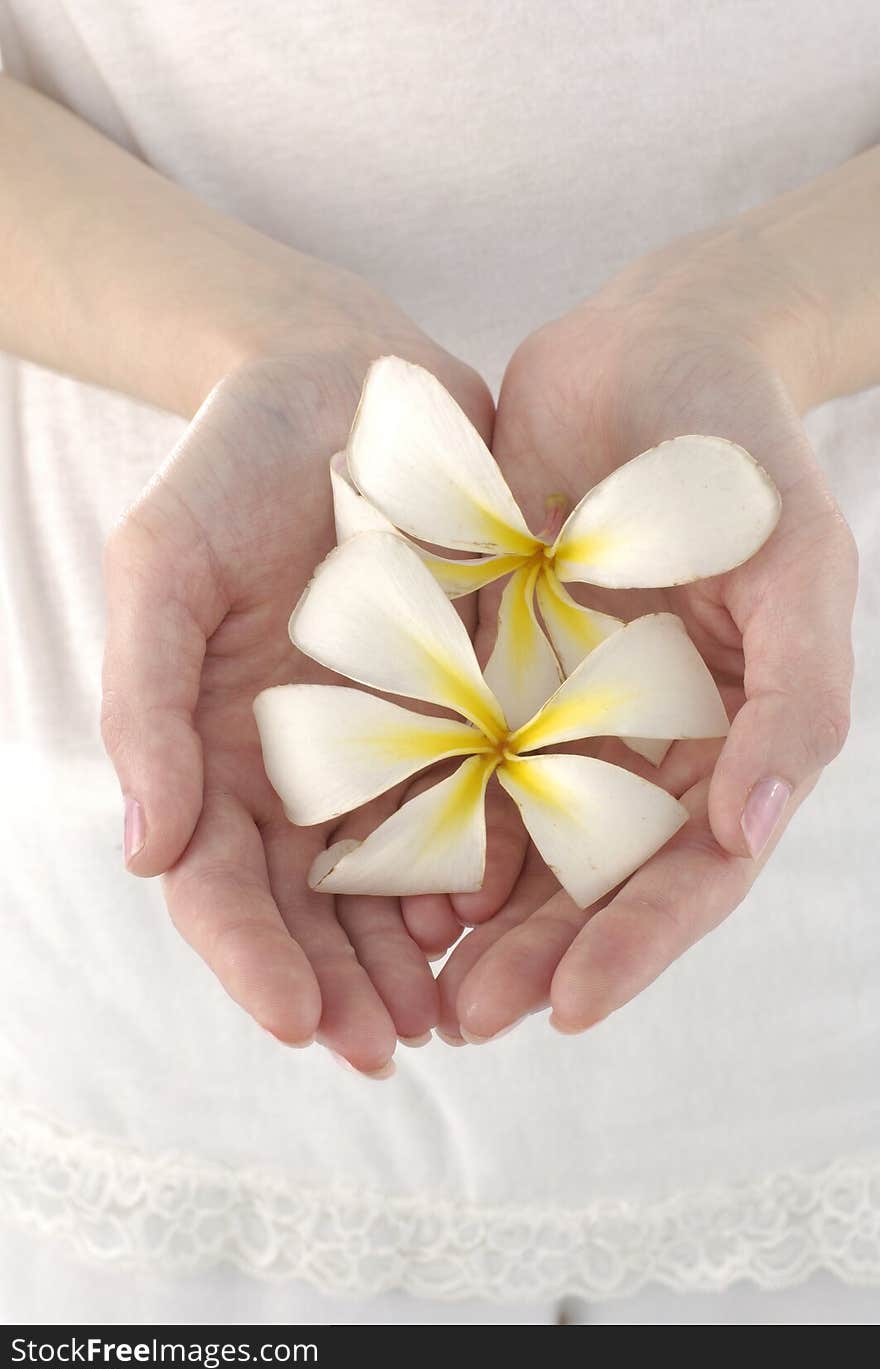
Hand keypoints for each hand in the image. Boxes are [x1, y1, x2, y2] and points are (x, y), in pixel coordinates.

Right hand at [100, 296, 493, 1072]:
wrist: (343, 380)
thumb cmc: (234, 462)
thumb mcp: (165, 564)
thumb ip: (146, 702)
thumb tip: (146, 854)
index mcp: (212, 748)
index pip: (218, 882)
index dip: (252, 958)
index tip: (302, 1021)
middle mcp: (295, 766)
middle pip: (310, 906)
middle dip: (345, 985)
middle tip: (394, 1050)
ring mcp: (382, 744)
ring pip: (394, 879)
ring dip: (417, 955)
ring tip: (457, 1012)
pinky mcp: (464, 709)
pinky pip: (475, 805)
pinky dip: (487, 867)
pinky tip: (509, 909)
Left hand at [438, 252, 857, 1041]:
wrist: (655, 345)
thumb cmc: (744, 454)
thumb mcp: (795, 566)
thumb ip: (794, 699)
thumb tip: (749, 836)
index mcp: (732, 739)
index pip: (690, 874)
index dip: (637, 947)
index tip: (571, 1011)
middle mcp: (648, 743)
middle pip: (595, 879)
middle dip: (538, 957)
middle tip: (469, 1020)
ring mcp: (570, 710)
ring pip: (522, 838)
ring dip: (476, 914)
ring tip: (420, 977)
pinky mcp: (499, 666)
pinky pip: (461, 757)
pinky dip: (430, 816)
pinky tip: (382, 866)